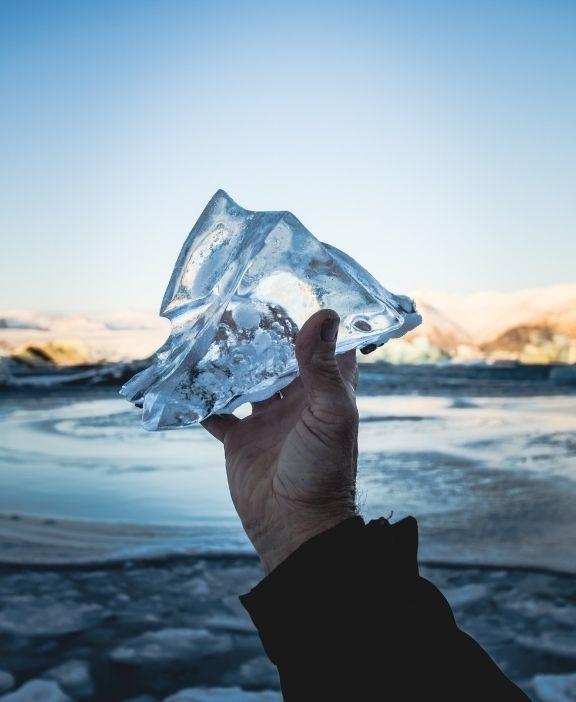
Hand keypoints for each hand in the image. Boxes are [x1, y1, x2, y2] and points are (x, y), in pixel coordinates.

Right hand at [202, 309, 358, 573]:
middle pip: (278, 355)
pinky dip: (200, 395)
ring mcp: (266, 417)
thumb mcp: (328, 414)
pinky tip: (184, 372)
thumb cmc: (323, 471)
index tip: (299, 284)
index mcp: (326, 389)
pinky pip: (215, 410)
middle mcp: (296, 398)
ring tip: (210, 325)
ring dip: (230, 357)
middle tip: (241, 296)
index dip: (317, 316)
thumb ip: (321, 367)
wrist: (294, 528)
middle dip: (263, 330)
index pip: (327, 343)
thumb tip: (323, 314)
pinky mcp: (239, 437)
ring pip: (245, 377)